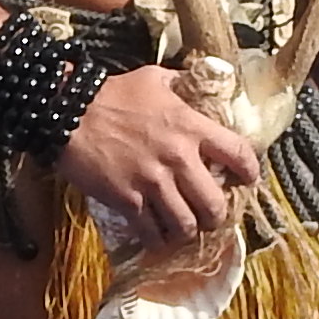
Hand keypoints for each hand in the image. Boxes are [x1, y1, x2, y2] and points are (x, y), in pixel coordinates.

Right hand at [57, 65, 261, 249]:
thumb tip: (198, 83)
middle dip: (216, 215)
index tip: (247, 180)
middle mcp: (178, 158)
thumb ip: (181, 84)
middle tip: (210, 214)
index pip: (238, 154)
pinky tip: (157, 238)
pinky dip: (157, 240)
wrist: (68, 113)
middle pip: (215, 205)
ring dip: (188, 231)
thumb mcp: (154, 78)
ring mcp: (153, 183)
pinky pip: (152, 232)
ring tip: (184, 229)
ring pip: (186, 225)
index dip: (250, 172)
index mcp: (191, 127)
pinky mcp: (128, 201)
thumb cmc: (112, 94)